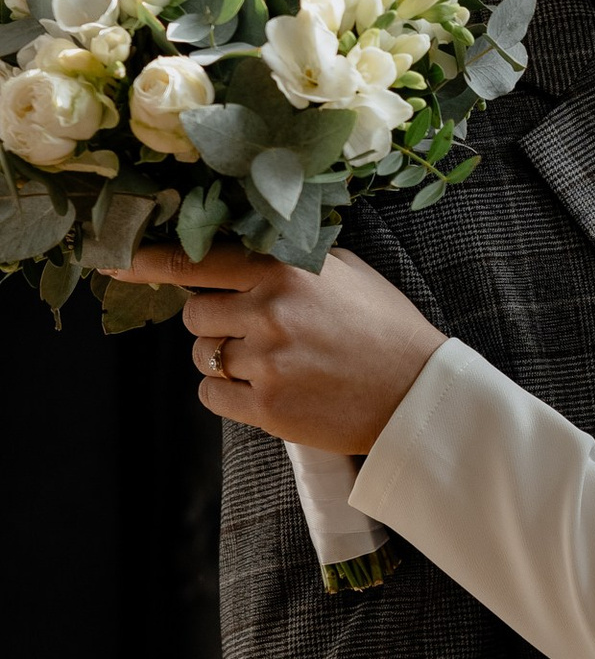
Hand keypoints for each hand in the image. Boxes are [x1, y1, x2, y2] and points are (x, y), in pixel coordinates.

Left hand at [112, 241, 444, 453]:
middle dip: (215, 322)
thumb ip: (286, 258)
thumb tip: (230, 250)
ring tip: (276, 363)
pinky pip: (213, 396)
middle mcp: (269, 311)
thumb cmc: (384, 327)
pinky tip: (270, 390)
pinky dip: (230, 394)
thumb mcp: (343, 272)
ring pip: (204, 356)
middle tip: (257, 331)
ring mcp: (266, 362)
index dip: (148, 262)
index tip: (113, 261)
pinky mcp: (267, 408)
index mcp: (285, 270)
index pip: (197, 262)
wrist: (417, 393)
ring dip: (226, 359)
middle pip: (194, 314)